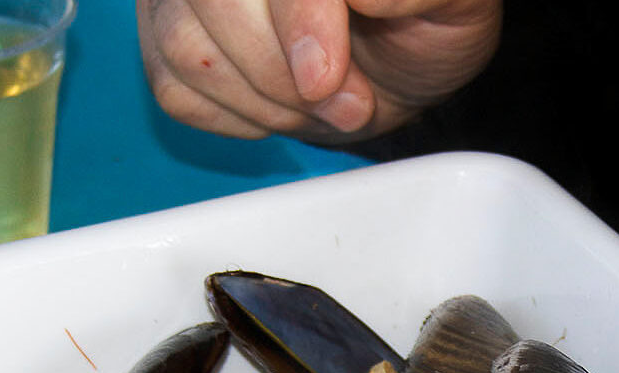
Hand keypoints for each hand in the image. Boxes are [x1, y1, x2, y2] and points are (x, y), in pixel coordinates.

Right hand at [137, 0, 501, 142]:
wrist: (398, 66)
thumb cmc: (425, 26)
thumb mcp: (452, 4)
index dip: (297, 20)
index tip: (326, 78)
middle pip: (213, 4)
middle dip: (283, 74)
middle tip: (347, 101)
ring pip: (187, 48)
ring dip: (266, 100)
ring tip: (321, 101)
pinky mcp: (166, 33)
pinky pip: (175, 87)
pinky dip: (238, 115)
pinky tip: (283, 103)